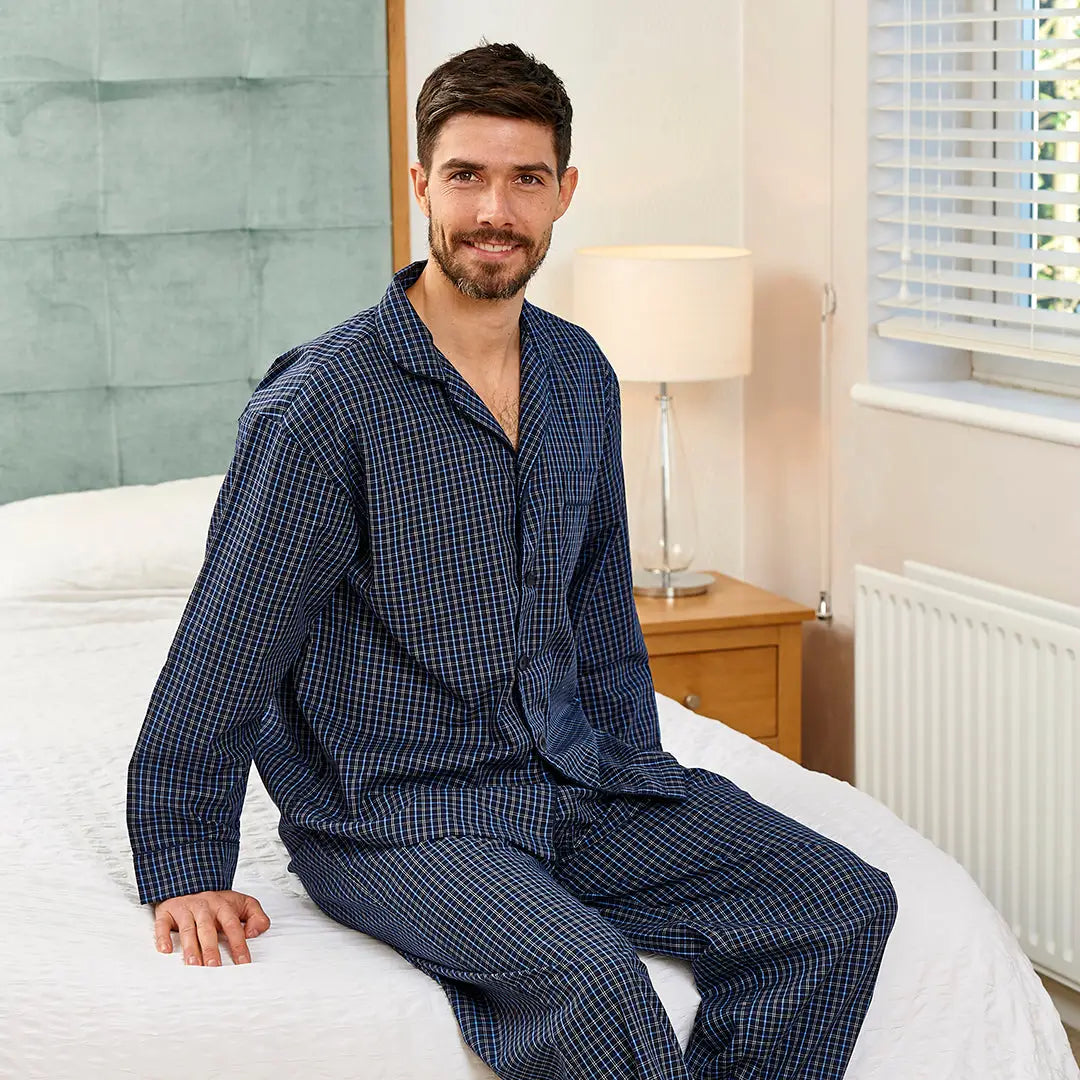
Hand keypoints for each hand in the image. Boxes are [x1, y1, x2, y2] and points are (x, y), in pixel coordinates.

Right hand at [153, 889, 270, 965]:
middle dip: (211, 948)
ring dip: (190, 947)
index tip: (243, 962)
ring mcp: (185, 909)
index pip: (233, 926)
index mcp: (223, 906)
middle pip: (208, 929)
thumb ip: (257, 917)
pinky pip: (163, 924)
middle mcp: (204, 907)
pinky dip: (163, 936)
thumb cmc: (218, 901)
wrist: (191, 880)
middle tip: (214, 967)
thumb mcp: (243, 903)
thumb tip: (253, 934)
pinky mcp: (166, 911)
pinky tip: (166, 950)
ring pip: (187, 929)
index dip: (238, 944)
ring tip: (193, 964)